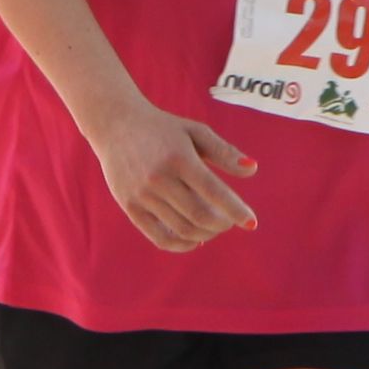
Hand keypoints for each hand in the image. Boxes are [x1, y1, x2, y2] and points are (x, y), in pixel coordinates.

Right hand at [86, 101, 260, 254]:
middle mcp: (159, 177)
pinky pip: (159, 238)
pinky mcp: (129, 206)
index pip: (214, 192)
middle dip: (222, 225)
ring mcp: (142, 194)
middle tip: (229, 222)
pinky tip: (195, 239)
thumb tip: (253, 169)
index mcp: (179, 157)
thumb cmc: (163, 128)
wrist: (116, 124)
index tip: (252, 223)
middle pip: (200, 216)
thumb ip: (224, 152)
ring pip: (182, 229)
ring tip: (213, 227)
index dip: (236, 210)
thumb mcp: (195, 131)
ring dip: (205, 234)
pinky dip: (181, 245)